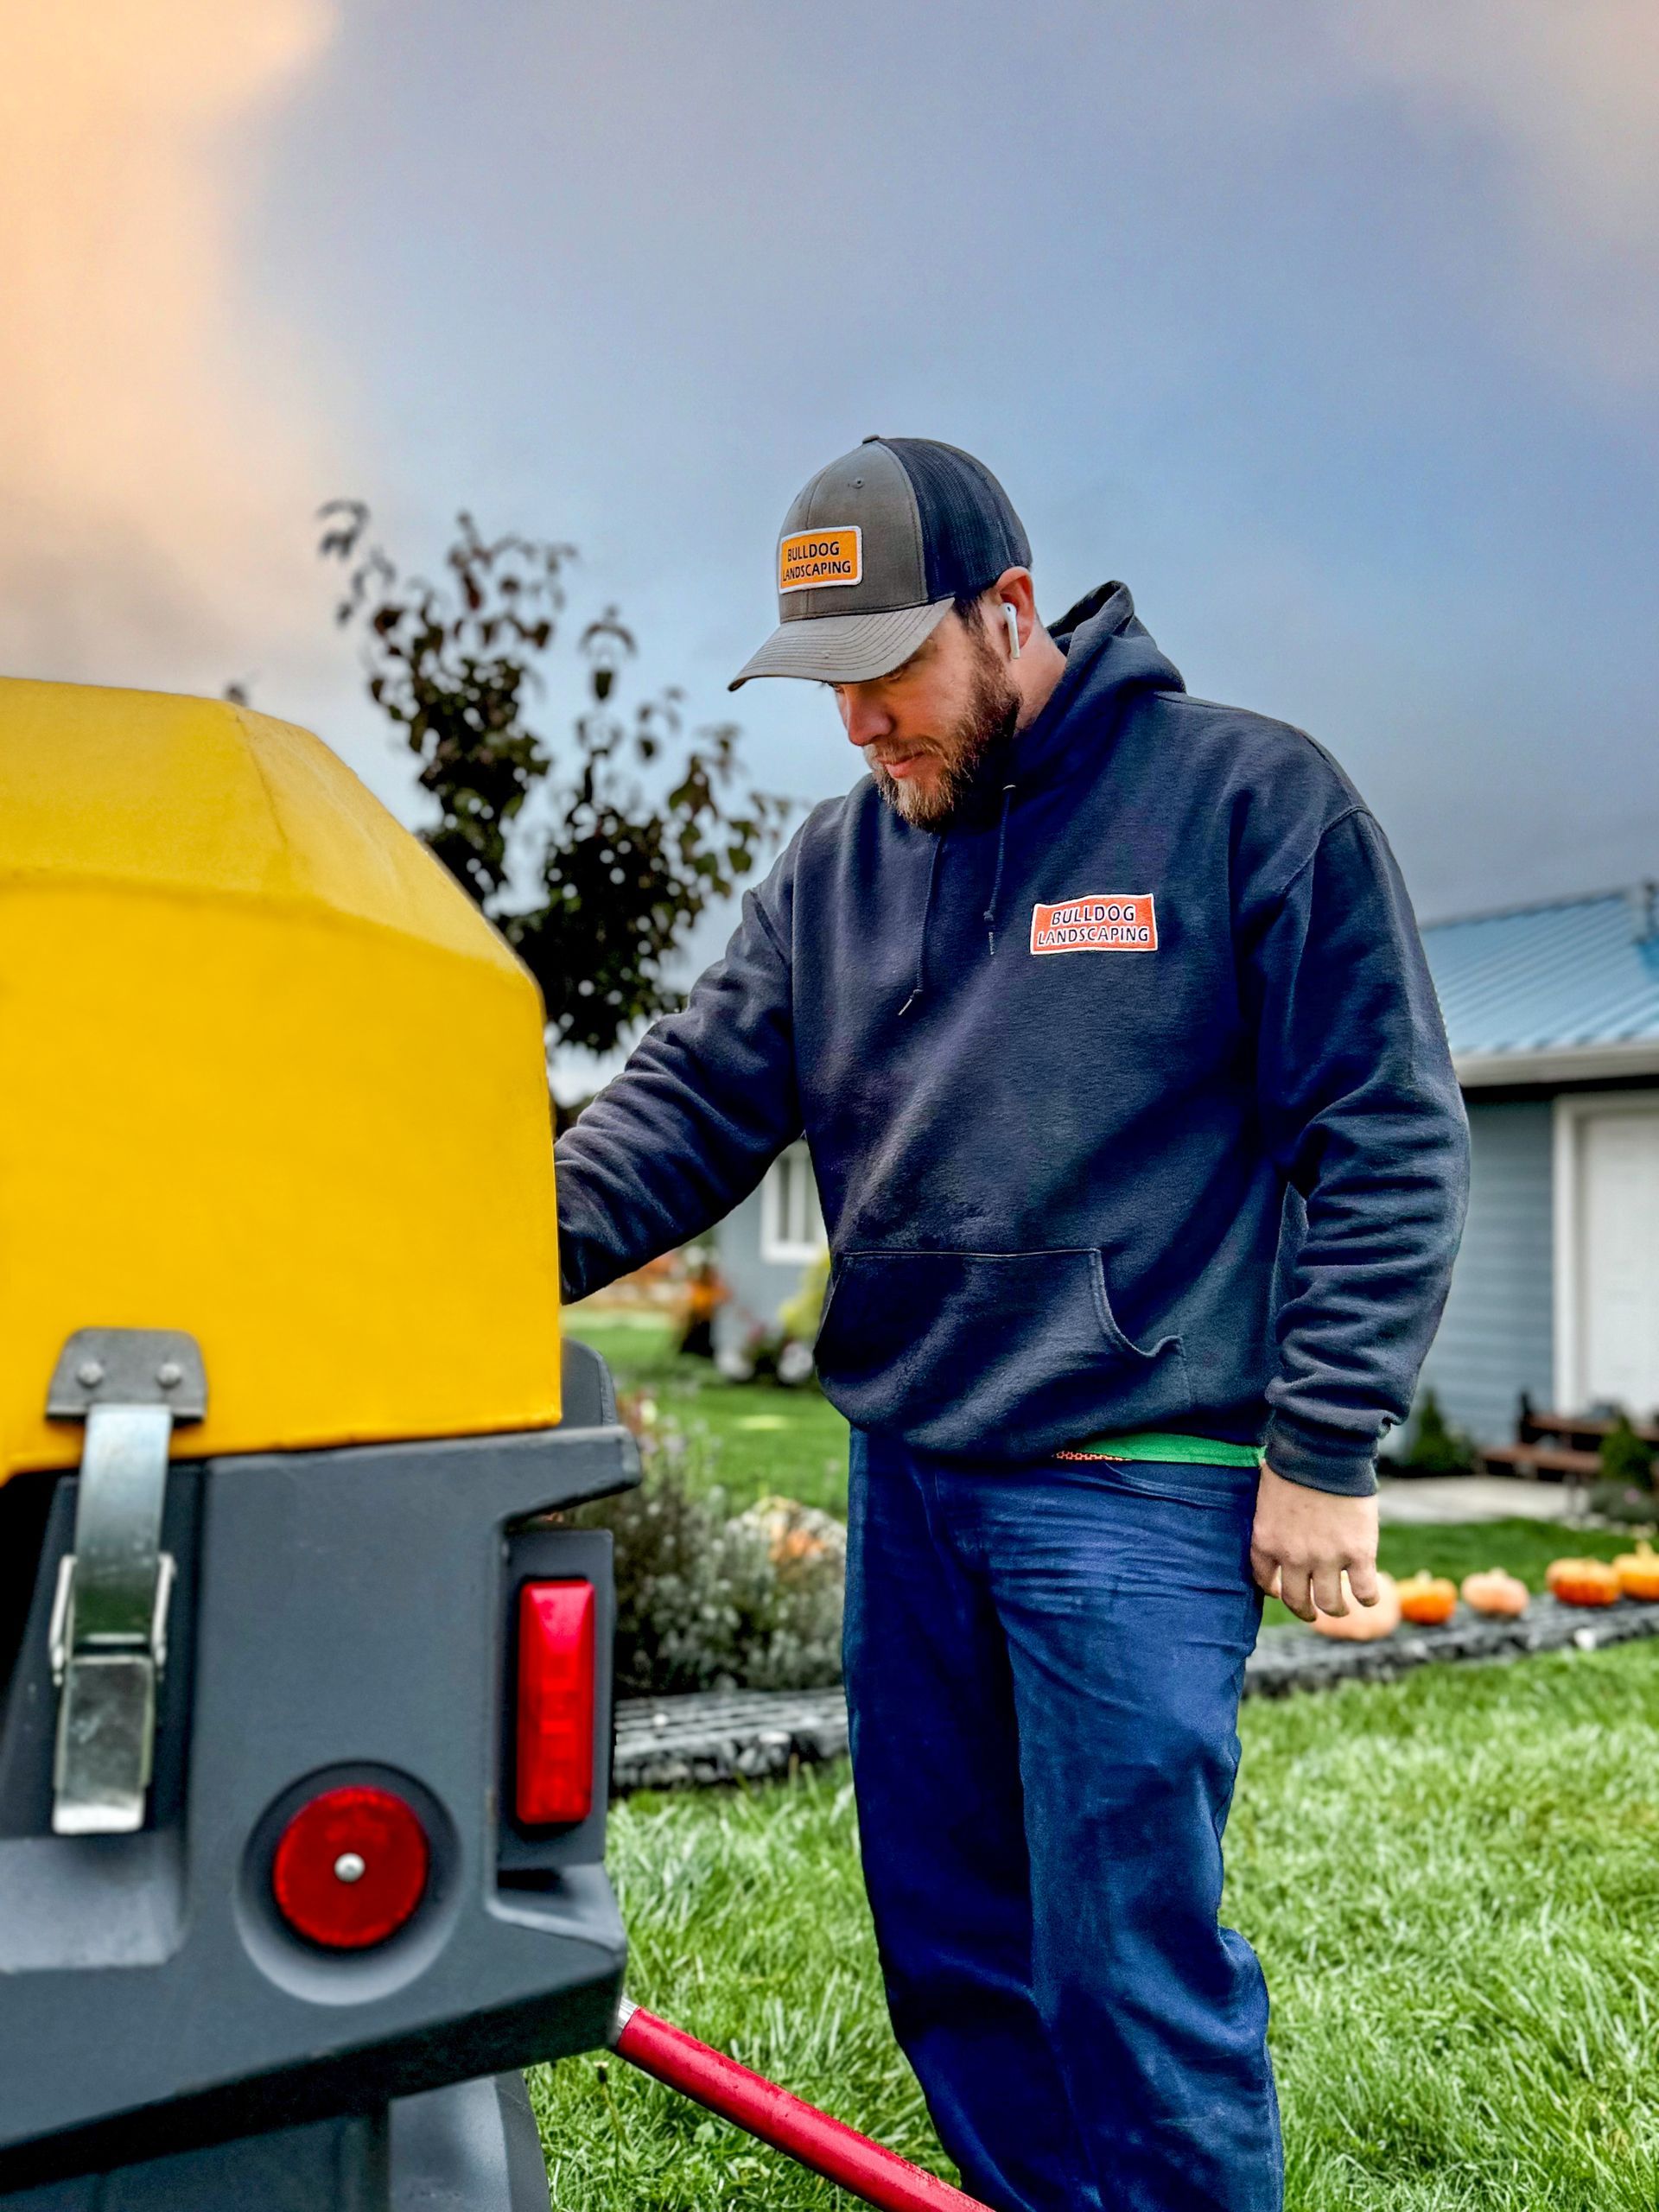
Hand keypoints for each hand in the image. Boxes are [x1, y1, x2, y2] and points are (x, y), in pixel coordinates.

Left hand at [1250, 1461, 1379, 1622]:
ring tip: (1341, 1608)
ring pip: (1330, 1604)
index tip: (1281, 1591)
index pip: (1263, 1579)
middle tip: (1312, 1613)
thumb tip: (1271, 1514)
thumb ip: (1269, 1515)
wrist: (1324, 1452)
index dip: (1273, 1589)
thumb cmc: (1294, 1463)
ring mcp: (1326, 1559)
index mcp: (1266, 1541)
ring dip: (1336, 1610)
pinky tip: (1367, 1596)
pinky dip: (1367, 1598)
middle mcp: (1293, 1557)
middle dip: (1304, 1611)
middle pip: (1296, 1601)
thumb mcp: (1266, 1492)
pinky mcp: (1358, 1554)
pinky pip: (1364, 1591)